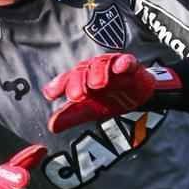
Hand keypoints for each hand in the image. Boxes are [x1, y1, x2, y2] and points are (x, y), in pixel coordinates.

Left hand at [43, 53, 180, 133]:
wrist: (137, 97)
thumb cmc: (109, 100)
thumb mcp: (90, 110)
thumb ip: (71, 116)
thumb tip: (51, 126)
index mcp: (81, 78)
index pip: (67, 79)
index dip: (59, 85)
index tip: (51, 95)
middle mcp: (93, 69)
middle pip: (82, 70)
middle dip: (79, 82)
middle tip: (77, 96)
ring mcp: (112, 66)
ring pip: (102, 65)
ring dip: (99, 73)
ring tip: (98, 84)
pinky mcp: (131, 66)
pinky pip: (127, 61)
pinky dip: (125, 63)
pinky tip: (123, 67)